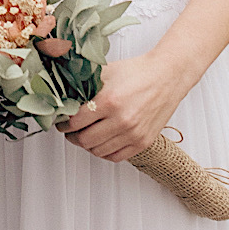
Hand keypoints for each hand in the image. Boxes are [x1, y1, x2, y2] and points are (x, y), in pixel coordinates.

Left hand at [62, 53, 177, 163]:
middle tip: (69, 131)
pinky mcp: (143, 142)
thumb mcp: (106, 72)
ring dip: (87, 145)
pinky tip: (101, 142)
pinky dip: (104, 152)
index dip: (63, 124)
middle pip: (84, 140)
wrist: (167, 76)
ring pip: (98, 151)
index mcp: (109, 101)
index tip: (61, 122)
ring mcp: (133, 133)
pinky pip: (116, 157)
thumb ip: (84, 85)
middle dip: (72, 136)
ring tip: (84, 136)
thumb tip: (64, 96)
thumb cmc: (138, 72)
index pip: (75, 122)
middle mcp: (121, 120)